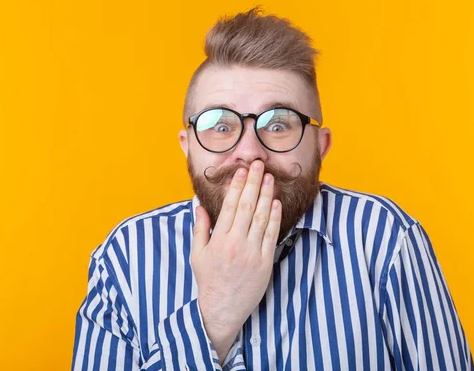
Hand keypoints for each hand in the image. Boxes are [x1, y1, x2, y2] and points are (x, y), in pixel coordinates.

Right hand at [191, 160, 281, 361]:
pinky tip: (276, 203)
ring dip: (266, 195)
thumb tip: (199, 205)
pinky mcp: (265, 262)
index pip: (230, 206)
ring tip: (269, 178)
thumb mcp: (197, 254)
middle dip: (253, 183)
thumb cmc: (209, 280)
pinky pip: (271, 235)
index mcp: (218, 240)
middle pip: (247, 206)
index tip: (241, 171)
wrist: (222, 308)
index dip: (237, 186)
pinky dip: (274, 217)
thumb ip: (200, 228)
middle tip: (258, 165)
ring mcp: (252, 253)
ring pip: (261, 218)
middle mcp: (236, 243)